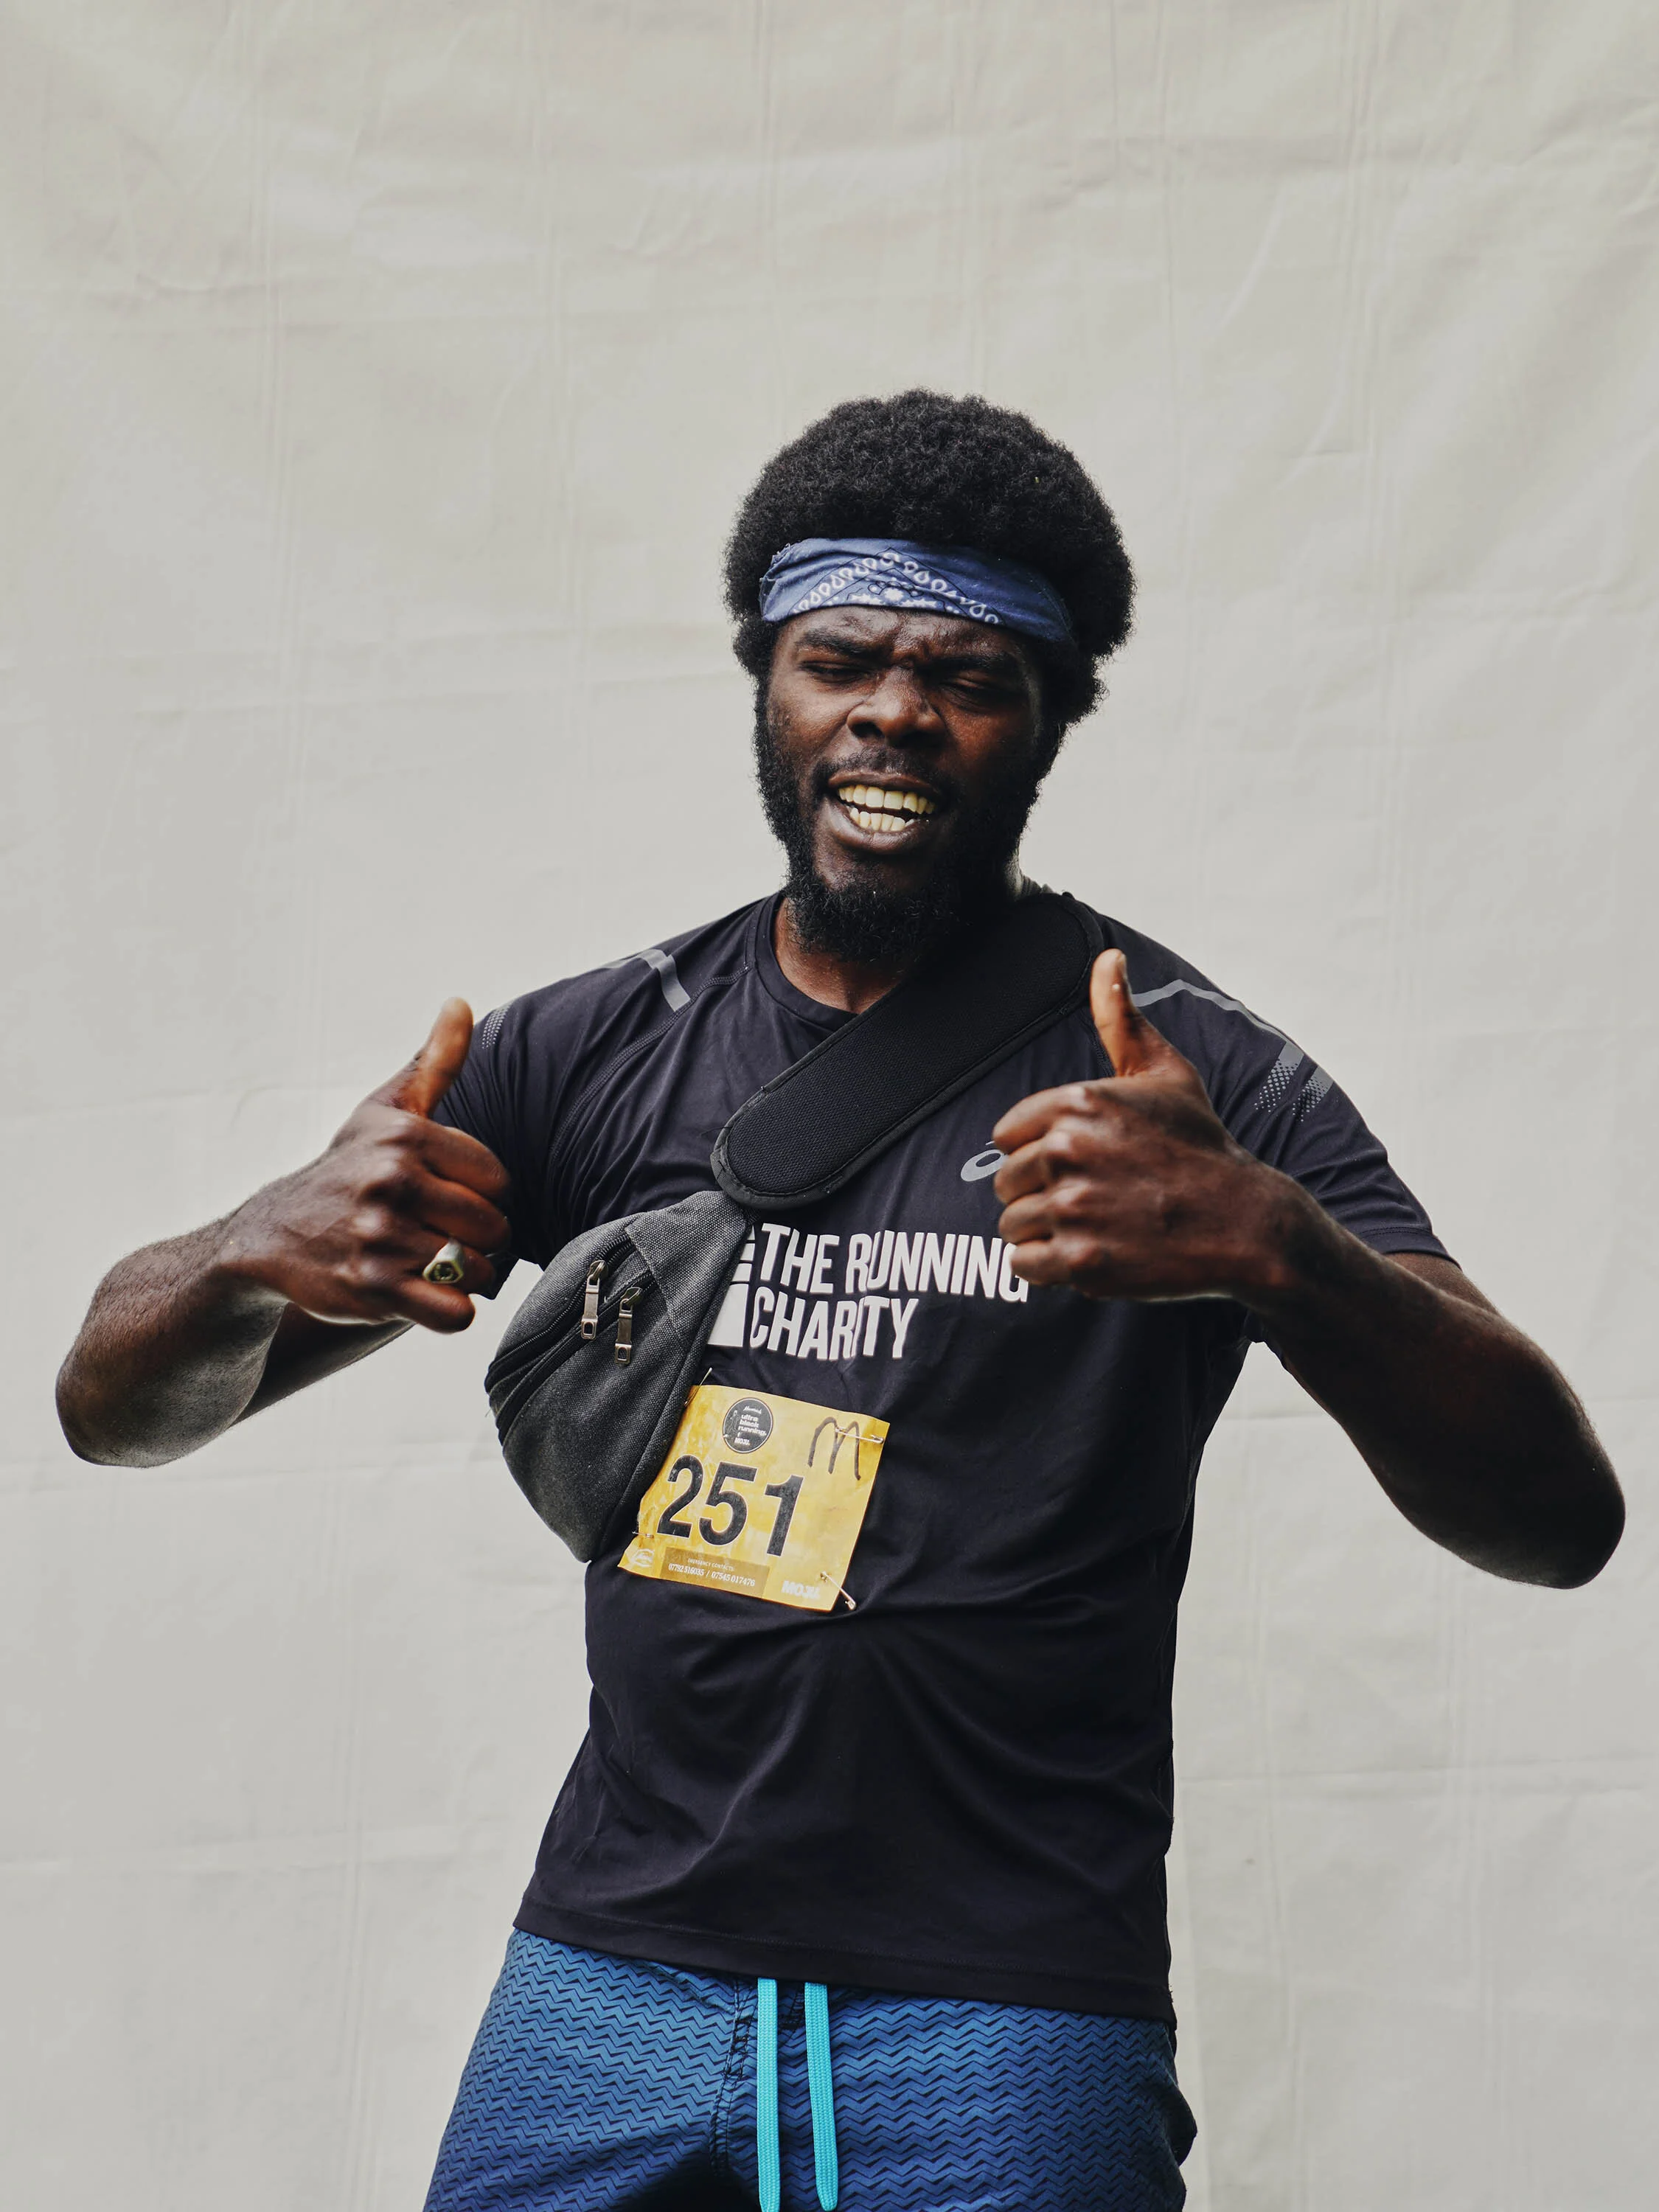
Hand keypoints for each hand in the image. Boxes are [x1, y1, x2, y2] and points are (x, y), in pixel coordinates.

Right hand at [217, 1001, 511, 1332]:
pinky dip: (448, 1313)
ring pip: (476, 1272)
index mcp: (406, 1137)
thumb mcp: (383, 1111)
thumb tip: (459, 1003)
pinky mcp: (372, 1292)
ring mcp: (381, 1239)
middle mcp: (393, 1183)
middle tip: (435, 1236)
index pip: (498, 1181)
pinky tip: (420, 1295)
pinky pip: (455, 1315)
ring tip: (420, 1262)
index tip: (444, 1196)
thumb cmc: (344, 1171)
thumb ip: (433, 1063)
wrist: (268, 1237)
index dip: (480, 1196)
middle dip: (473, 1240)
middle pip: (493, 1229)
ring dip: (458, 1277)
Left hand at [992, 952, 1293, 1301]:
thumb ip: (1122, 1017)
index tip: (1084, 1161)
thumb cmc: (1200, 1147)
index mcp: (1078, 1102)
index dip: (1040, 1150)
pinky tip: (1091, 1254)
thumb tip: (1108, 956)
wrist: (1244, 1225)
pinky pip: (1023, 1265)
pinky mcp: (1081, 1261)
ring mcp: (1074, 1207)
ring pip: (1013, 1225)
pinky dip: (1048, 1267)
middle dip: (1042, 1193)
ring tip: (1096, 1226)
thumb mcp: (1166, 1074)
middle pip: (1006, 1181)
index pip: (1007, 1134)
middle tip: (1096, 1199)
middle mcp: (1068, 1150)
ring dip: (1046, 1232)